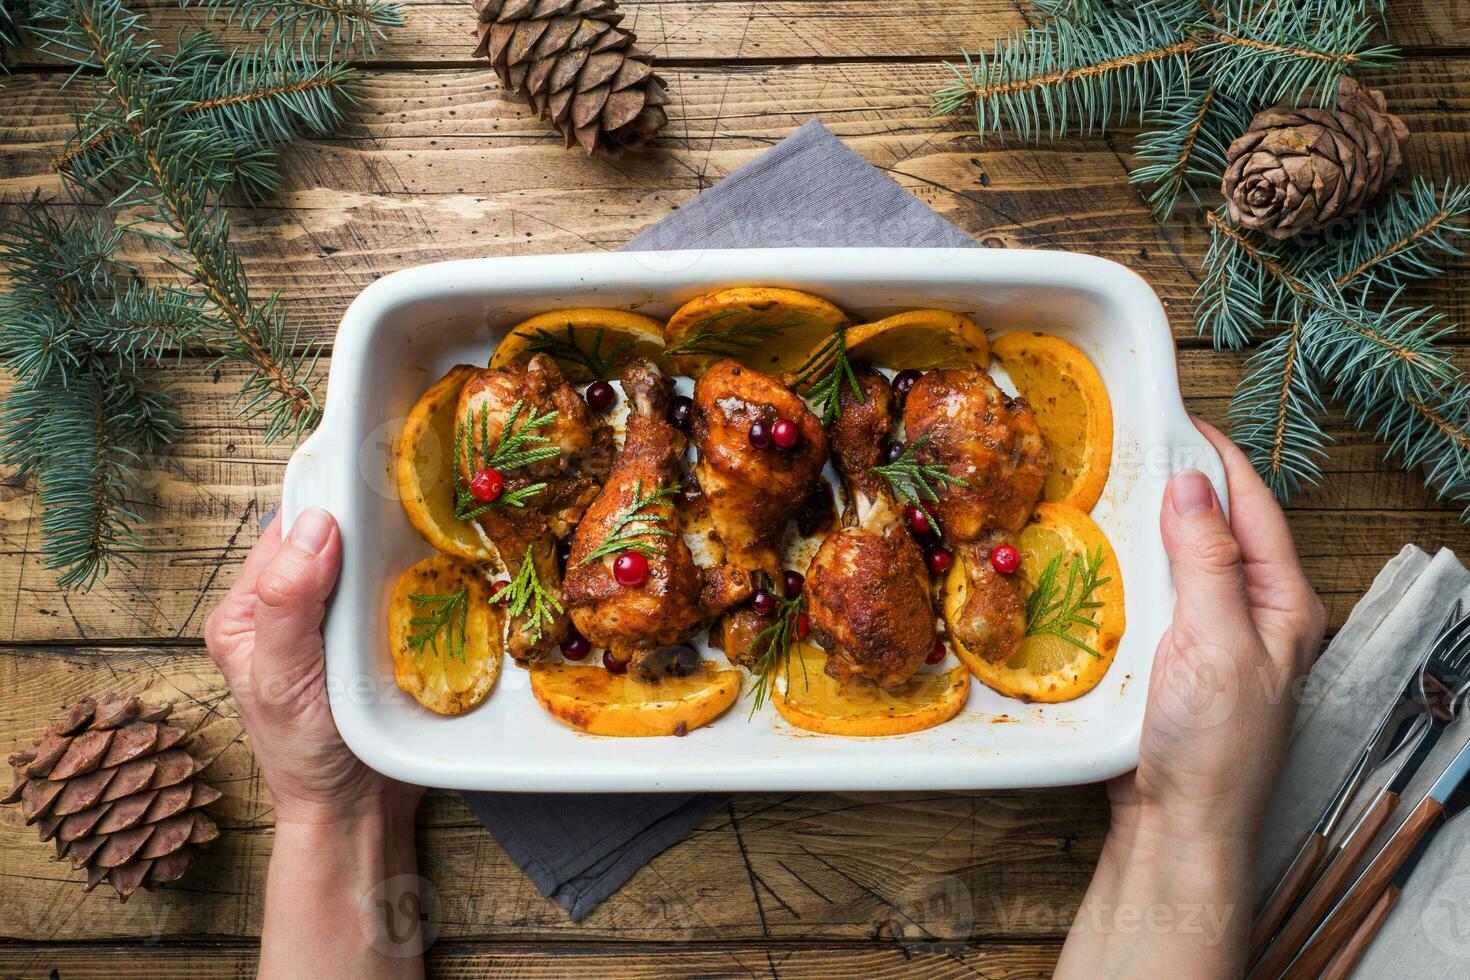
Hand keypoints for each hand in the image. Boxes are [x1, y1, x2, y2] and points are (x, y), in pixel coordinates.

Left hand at [205, 508, 422, 825]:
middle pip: (332, 541)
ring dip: (403, 554)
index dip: (327, 506)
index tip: (373, 486)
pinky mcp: (377, 638)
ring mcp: (336, 623)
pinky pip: (398, 594)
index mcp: (249, 611)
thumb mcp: (283, 679)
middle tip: (417, 510)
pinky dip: (420, 585)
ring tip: (439, 538)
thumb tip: (315, 526)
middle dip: (371, 525)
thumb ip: (288, 604)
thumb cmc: (307, 756)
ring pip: (370, 564)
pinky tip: (444, 580)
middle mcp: (289, 608)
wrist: (356, 811)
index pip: (286, 532)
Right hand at [1117, 418, 1324, 843]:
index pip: (1252, 505)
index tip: (1174, 416)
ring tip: (1106, 485)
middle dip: (1176, 481)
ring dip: (1145, 523)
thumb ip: (1208, 561)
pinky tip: (1095, 550)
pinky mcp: (1169, 651)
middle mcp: (1248, 609)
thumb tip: (1193, 483)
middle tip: (1127, 444)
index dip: (1217, 456)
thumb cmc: (1213, 746)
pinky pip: (1149, 591)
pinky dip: (1125, 564)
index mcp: (1280, 602)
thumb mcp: (1217, 643)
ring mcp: (1207, 630)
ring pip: (1178, 555)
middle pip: (1215, 524)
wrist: (1176, 821)